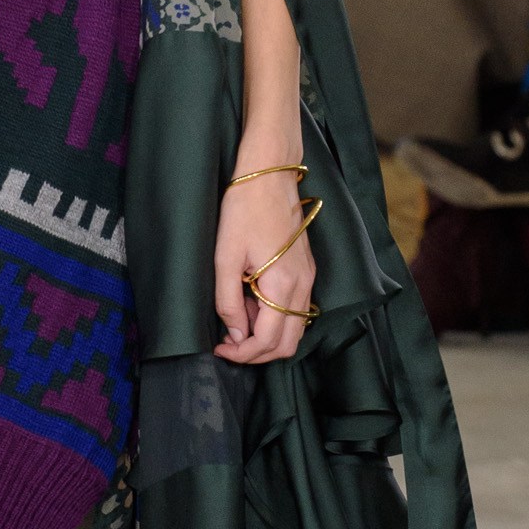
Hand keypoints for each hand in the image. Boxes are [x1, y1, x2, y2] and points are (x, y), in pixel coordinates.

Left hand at [213, 165, 314, 365]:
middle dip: (258, 353)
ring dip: (267, 336)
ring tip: (237, 322)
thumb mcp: (225, 257)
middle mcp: (303, 285)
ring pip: (294, 329)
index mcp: (283, 284)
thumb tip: (234, 334)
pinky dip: (275, 318)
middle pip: (288, 344)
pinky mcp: (306, 270)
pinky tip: (251, 304)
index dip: (243, 354)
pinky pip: (296, 309)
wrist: (269, 174)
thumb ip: (228, 301)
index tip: (220, 349)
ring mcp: (308, 278)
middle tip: (229, 345)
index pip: (269, 341)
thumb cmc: (244, 209)